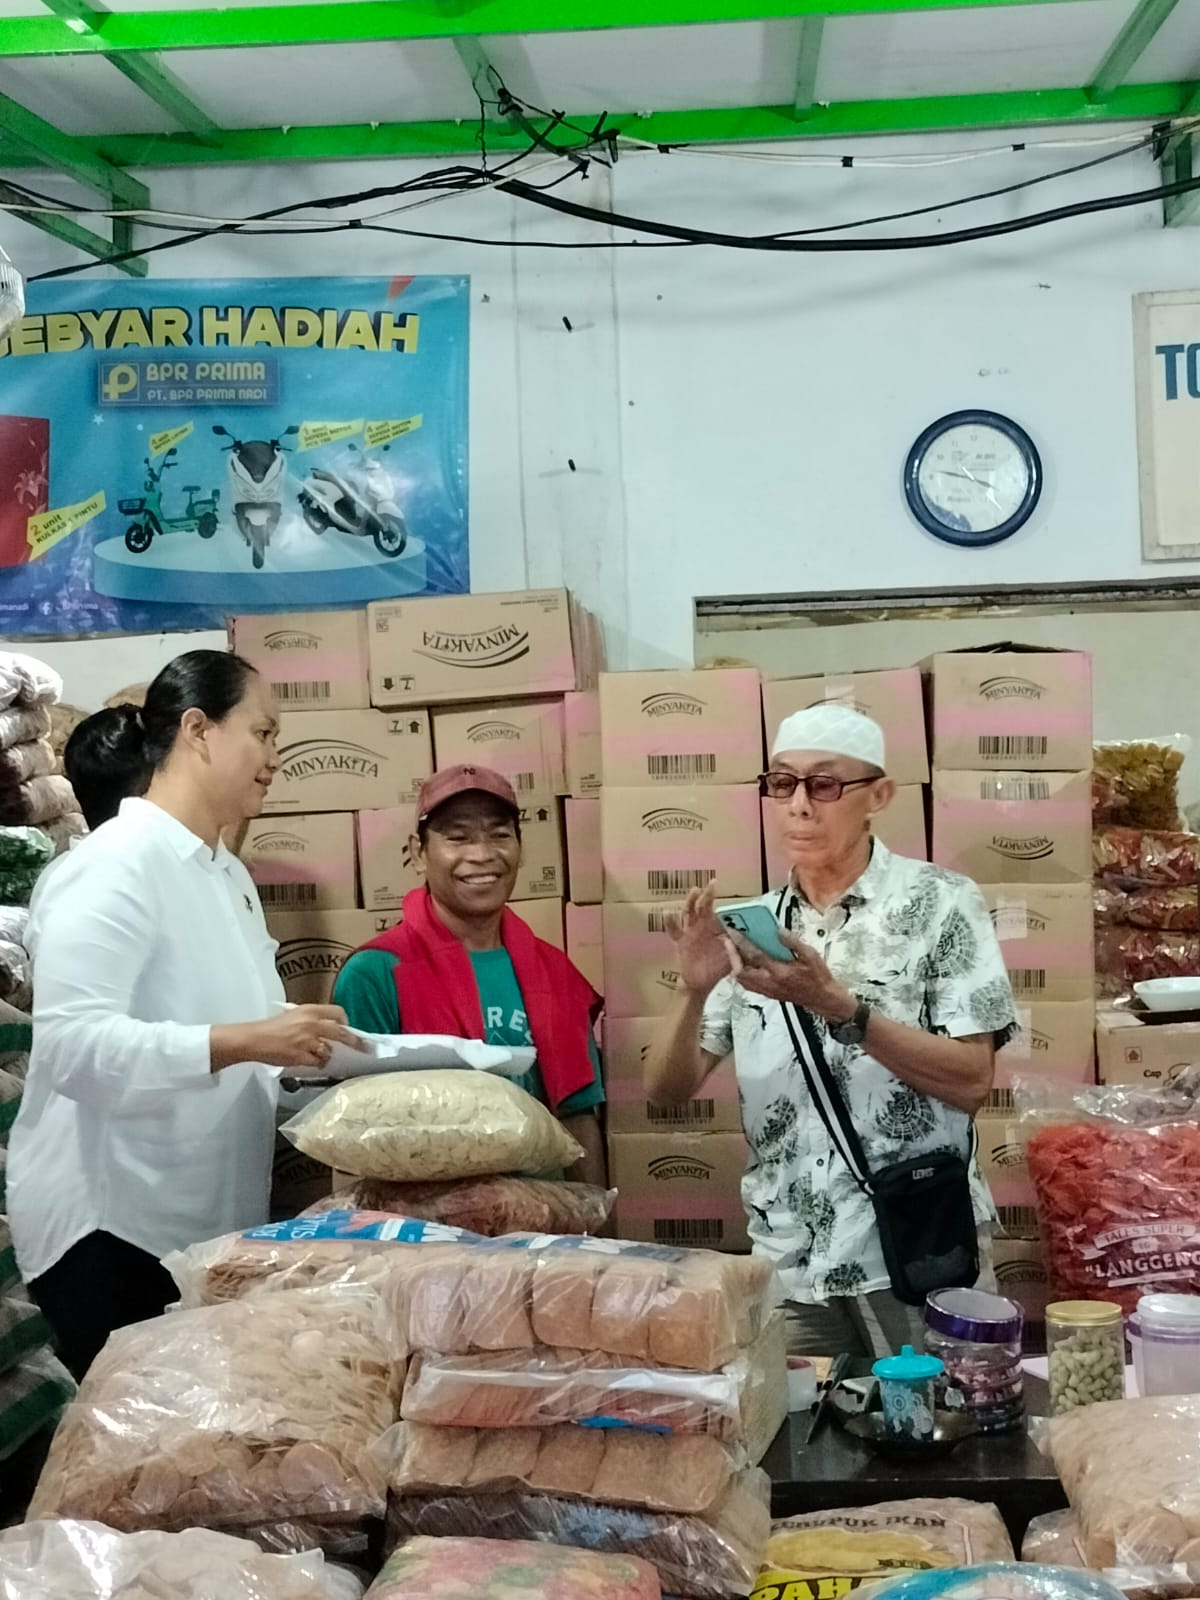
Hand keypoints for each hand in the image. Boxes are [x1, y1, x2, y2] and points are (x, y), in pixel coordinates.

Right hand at [240, 1005, 365, 1070]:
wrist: (254, 1039)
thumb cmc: (271, 1028)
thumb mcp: (293, 1014)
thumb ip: (311, 1018)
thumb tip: (329, 1025)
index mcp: (309, 1010)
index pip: (338, 1013)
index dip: (346, 1022)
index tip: (349, 1029)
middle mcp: (311, 1023)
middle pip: (342, 1033)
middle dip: (354, 1042)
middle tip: (363, 1048)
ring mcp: (307, 1040)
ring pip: (329, 1050)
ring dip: (327, 1054)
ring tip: (318, 1054)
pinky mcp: (301, 1056)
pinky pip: (318, 1062)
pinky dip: (317, 1063)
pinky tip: (310, 1061)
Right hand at [664, 884, 732, 995]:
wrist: (701, 983)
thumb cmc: (717, 967)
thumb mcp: (732, 958)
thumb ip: (738, 949)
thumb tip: (748, 942)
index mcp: (715, 928)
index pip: (718, 911)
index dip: (722, 902)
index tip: (724, 890)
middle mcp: (702, 926)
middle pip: (703, 907)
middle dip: (708, 895)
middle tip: (713, 884)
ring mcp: (690, 932)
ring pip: (689, 913)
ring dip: (691, 901)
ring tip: (695, 891)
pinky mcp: (680, 941)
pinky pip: (674, 931)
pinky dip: (669, 921)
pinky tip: (667, 912)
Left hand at [724, 927, 854, 1021]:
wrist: (823, 998)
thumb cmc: (818, 977)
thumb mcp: (811, 955)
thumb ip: (793, 942)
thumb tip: (778, 930)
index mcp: (780, 972)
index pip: (755, 956)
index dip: (742, 943)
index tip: (733, 932)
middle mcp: (770, 983)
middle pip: (741, 972)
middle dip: (732, 955)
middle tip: (728, 941)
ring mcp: (767, 990)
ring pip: (742, 980)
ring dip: (735, 964)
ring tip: (734, 949)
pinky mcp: (767, 993)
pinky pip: (748, 984)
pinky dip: (742, 973)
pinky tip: (744, 962)